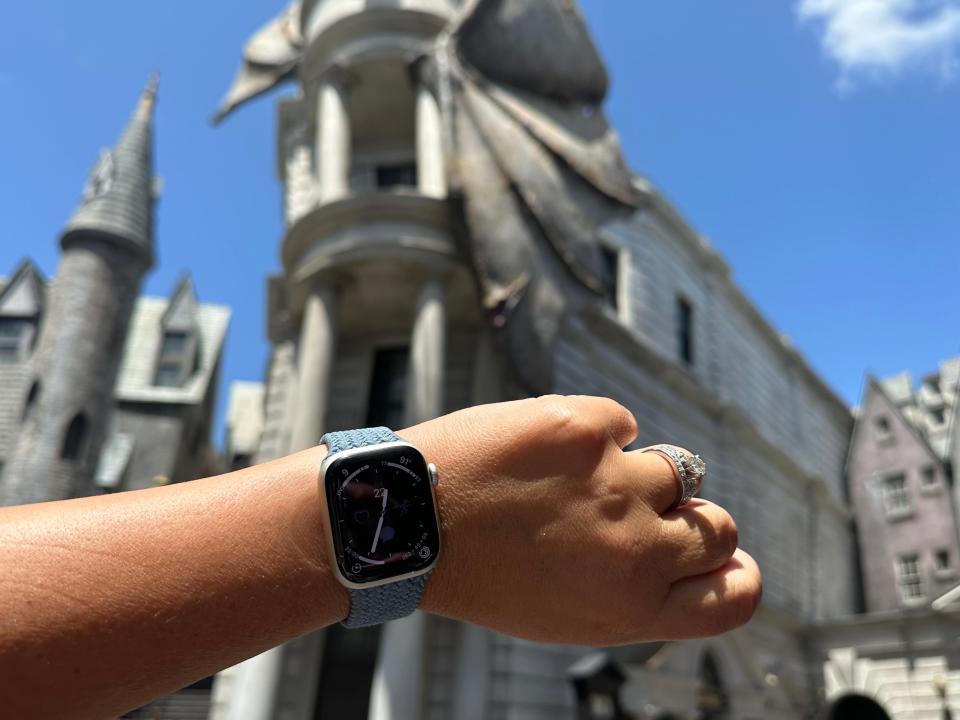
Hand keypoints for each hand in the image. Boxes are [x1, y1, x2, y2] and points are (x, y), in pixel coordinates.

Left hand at [402, 395, 760, 645]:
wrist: (406, 521)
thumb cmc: (482, 571)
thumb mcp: (567, 612)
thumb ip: (634, 589)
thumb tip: (684, 543)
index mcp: (633, 608)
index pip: (736, 595)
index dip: (736, 572)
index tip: (723, 556)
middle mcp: (636, 550)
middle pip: (718, 526)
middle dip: (690, 517)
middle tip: (639, 509)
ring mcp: (615, 483)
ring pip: (675, 468)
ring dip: (634, 473)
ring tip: (573, 481)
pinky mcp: (583, 427)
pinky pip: (621, 422)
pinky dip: (592, 433)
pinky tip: (544, 452)